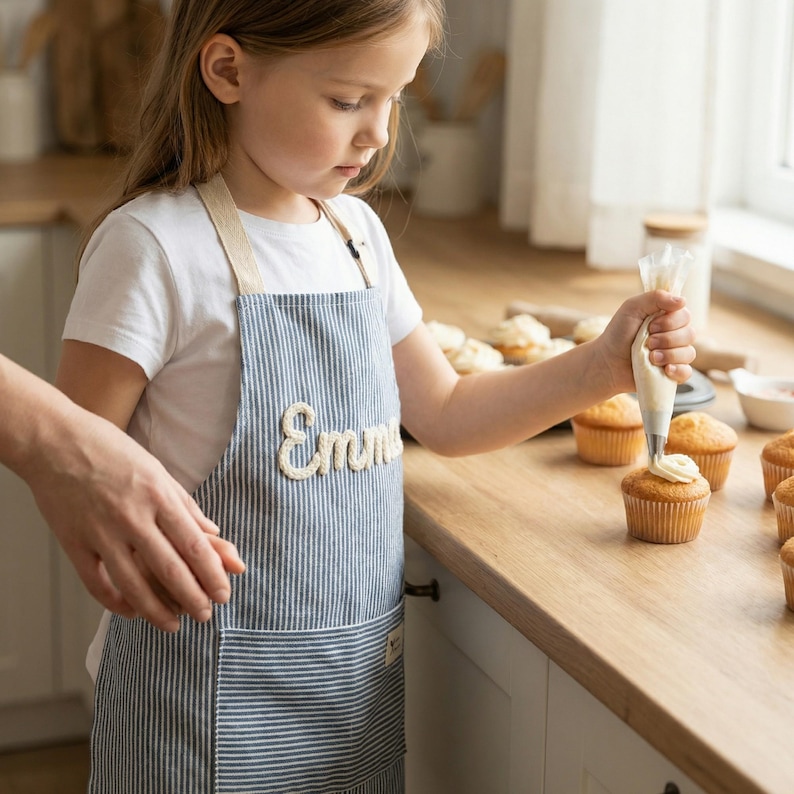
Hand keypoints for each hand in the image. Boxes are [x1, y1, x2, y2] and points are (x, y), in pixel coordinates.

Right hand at [25, 407, 244, 632]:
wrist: (55, 440)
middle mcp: (132, 516)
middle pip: (169, 569)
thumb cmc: (111, 450)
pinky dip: (116, 603)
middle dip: (193, 598)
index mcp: (158, 495)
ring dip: (157, 610)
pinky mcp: (74, 543)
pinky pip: (97, 584)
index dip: (212, 574)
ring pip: (134, 585)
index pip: (194, 544)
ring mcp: (101, 532)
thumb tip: (213, 533)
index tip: (224, 592)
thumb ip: (185, 505)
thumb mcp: (158, 470)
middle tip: (205, 614)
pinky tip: (132, 611)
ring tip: (174, 624)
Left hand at [596, 290, 695, 392]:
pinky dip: (678, 371)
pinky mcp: (671, 373)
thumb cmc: (618, 333)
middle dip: (667, 339)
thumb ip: (655, 298)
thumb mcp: (632, 308)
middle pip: (690, 334)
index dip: (670, 322)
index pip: (685, 316)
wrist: (607, 362)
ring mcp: (674, 355)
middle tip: (648, 342)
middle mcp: (675, 335)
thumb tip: (682, 300)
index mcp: (668, 318)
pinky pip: (687, 372)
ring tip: (650, 357)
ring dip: (668, 355)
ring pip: (689, 353)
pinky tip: (665, 370)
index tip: (650, 326)